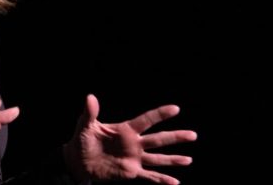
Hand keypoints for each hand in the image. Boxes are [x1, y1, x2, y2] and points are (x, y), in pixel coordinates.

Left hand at [63, 94, 196, 184]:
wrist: (78, 161)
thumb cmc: (82, 140)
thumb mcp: (85, 126)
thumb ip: (90, 112)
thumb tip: (90, 97)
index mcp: (126, 130)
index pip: (146, 120)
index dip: (160, 114)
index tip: (176, 109)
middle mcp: (134, 144)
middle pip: (158, 140)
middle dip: (175, 137)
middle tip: (193, 135)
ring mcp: (135, 159)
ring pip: (158, 159)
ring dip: (174, 160)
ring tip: (189, 160)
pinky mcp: (131, 172)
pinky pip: (149, 177)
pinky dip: (162, 180)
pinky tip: (175, 182)